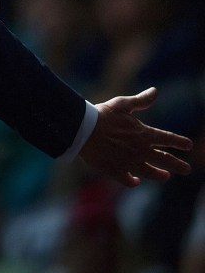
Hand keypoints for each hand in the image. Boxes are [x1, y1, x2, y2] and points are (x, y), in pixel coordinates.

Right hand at [79, 87, 193, 186]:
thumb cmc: (102, 115)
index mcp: (144, 134)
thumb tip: (155, 91)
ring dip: (160, 175)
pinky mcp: (115, 171)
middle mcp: (140, 150)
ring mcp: (129, 162)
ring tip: (166, 176)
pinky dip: (133, 182)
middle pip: (165, 160)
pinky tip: (136, 181)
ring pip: (150, 172)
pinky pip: (128, 180)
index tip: (189, 145)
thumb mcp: (122, 104)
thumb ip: (140, 100)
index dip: (180, 142)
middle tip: (187, 169)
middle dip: (179, 165)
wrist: (83, 131)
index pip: (168, 139)